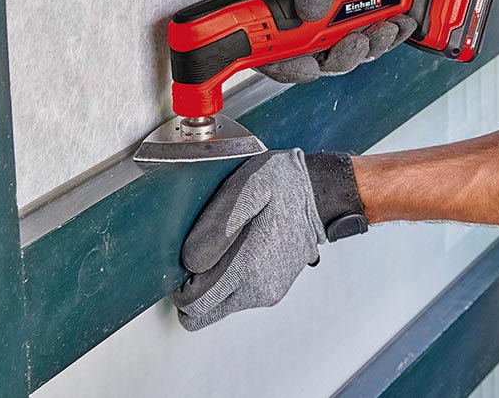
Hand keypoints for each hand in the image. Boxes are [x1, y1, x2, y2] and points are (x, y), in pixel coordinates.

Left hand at [170, 149, 367, 330]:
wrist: (320, 193)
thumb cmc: (284, 185)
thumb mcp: (247, 187)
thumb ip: (217, 225)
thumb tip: (190, 261)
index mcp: (249, 267)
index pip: (194, 306)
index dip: (178, 287)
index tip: (178, 262)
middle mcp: (259, 289)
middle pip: (203, 314)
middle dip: (190, 292)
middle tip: (194, 257)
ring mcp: (268, 292)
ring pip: (218, 306)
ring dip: (209, 285)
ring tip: (219, 247)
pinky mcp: (272, 289)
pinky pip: (236, 297)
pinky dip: (228, 281)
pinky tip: (236, 250)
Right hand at [255, 0, 415, 82]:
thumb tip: (310, 13)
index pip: (270, 46)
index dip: (285, 64)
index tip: (308, 64)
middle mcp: (304, 14)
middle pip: (312, 59)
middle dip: (338, 58)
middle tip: (356, 41)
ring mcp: (333, 20)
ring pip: (345, 55)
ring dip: (366, 48)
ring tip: (383, 27)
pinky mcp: (360, 19)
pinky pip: (370, 43)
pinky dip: (386, 38)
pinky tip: (398, 24)